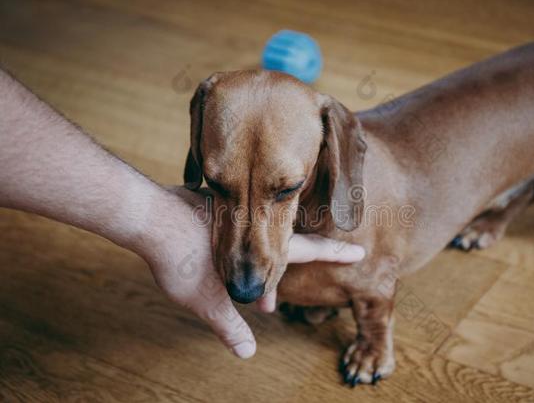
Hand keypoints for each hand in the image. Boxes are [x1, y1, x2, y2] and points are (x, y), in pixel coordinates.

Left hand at [142, 187, 364, 358]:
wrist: (149, 219)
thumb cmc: (182, 256)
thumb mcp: (208, 299)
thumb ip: (229, 324)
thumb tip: (247, 351)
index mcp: (262, 246)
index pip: (309, 251)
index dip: (336, 254)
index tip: (359, 252)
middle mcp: (251, 225)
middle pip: (281, 248)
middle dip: (280, 278)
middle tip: (271, 306)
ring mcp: (230, 212)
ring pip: (254, 240)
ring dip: (252, 268)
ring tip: (237, 294)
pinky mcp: (208, 207)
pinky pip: (230, 229)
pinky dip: (230, 249)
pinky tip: (213, 259)